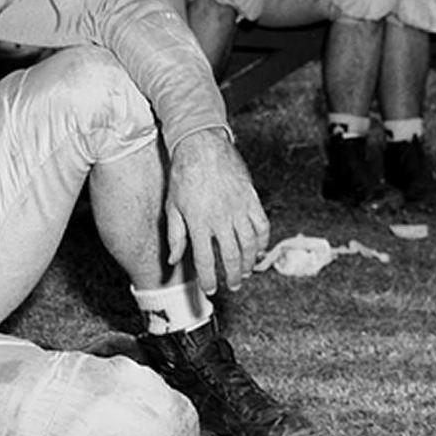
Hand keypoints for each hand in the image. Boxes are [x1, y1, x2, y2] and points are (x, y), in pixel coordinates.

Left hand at [163, 129, 269, 294]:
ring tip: (245, 272)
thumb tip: (174, 260)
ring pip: (250, 245)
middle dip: (232, 276)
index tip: (210, 290)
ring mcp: (239, 209)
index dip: (209, 279)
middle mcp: (221, 219)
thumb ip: (175, 236)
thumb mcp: (172, 206)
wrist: (201, 145)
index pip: (205, 260)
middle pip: (230, 257)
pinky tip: (260, 250)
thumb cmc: (184, 175)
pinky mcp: (251, 199)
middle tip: (233, 286)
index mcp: (199, 223)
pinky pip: (262, 225)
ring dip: (249, 263)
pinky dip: (263, 241)